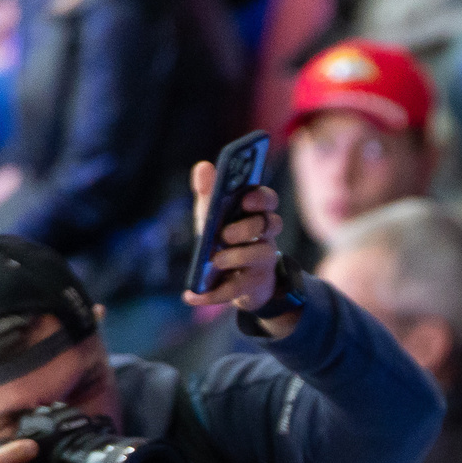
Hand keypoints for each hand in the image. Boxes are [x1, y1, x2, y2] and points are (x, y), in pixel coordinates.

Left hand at [182, 162, 290, 326]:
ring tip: (216, 261)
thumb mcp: (213, 216)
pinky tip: (191, 296)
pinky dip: (212, 294)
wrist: (236, 281)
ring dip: (238, 257)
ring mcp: (263, 262)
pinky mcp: (253, 287)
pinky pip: (235, 290)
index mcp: (256, 214)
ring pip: (261, 255)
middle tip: (226, 234)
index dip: (261, 198)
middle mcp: (266, 236)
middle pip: (270, 225)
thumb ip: (209, 193)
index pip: (269, 200)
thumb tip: (204, 166)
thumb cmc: (226, 240)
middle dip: (249, 227)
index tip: (246, 199)